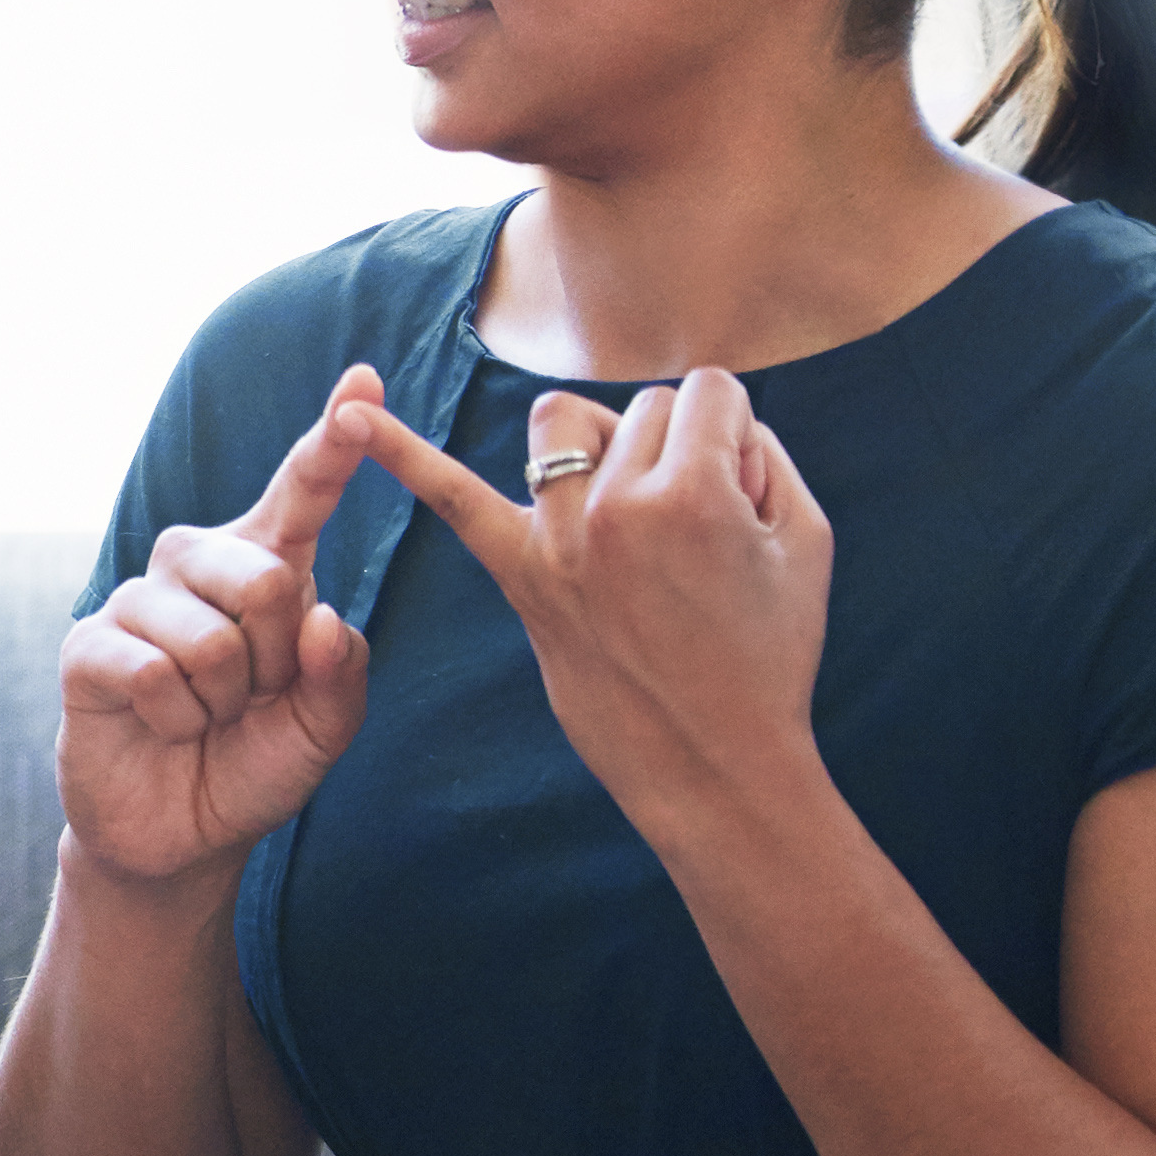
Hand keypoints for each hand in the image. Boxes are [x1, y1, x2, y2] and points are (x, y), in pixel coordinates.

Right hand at [60, 376, 383, 888]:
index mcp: (263, 567)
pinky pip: (152, 673)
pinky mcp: (88, 646)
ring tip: (204, 717)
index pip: (301, 493)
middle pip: (267, 577)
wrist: (182, 834)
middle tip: (252, 698)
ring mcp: (136, 601)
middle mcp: (196, 567)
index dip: (332, 439)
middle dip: (276, 661)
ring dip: (221, 702)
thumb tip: (320, 617)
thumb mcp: (323, 729)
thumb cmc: (255, 763)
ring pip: (209, 639)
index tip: (365, 384)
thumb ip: (340, 674)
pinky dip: (175, 720)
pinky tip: (163, 727)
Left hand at [344, 369, 831, 832]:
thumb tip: (713, 419)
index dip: (737, 442)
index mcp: (692, 495)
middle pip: (640, 409)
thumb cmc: (771, 650)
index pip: (709, 395)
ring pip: (565, 426)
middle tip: (702, 538)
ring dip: (601, 449)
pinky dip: (402, 454)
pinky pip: (453, 499)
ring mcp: (557, 542)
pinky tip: (349, 416)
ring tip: (633, 511)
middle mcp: (613, 510)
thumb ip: (761, 453)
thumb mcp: (806, 538)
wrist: (713, 759)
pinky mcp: (521, 575)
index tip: (743, 504)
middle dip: (679, 451)